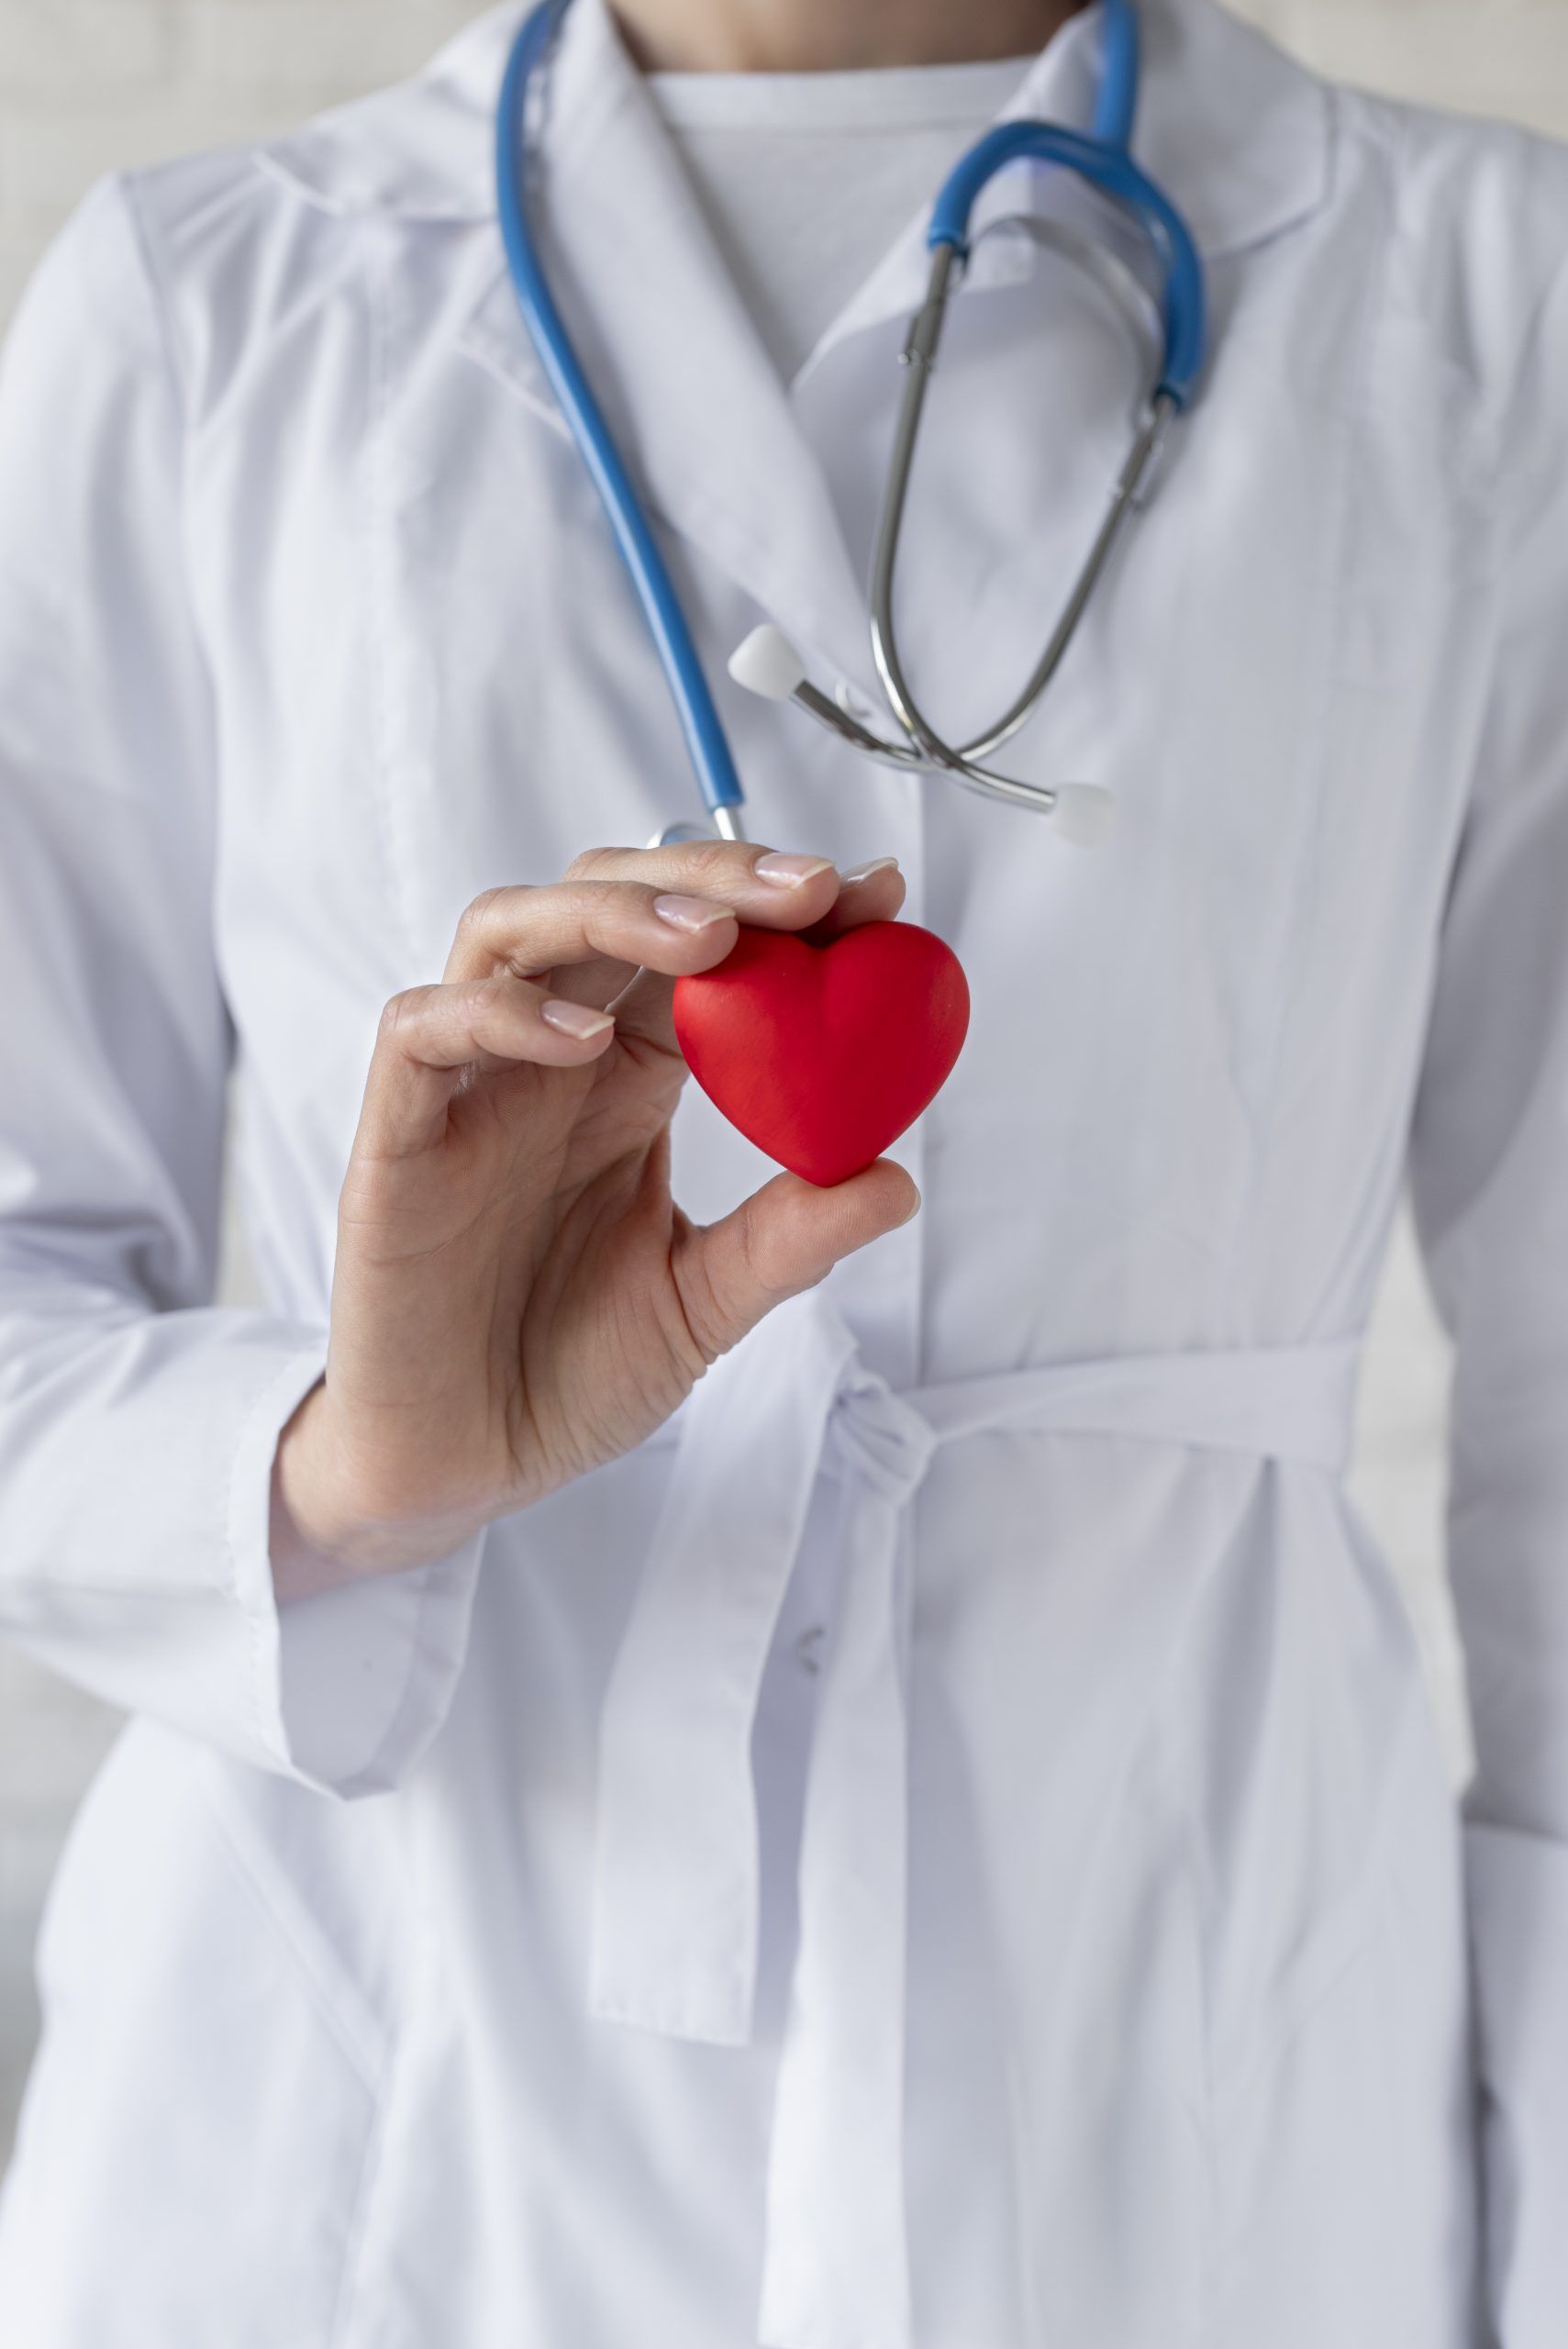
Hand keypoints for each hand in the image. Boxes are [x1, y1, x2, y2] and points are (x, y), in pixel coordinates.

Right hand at [272, 842, 916, 1597]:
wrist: (464, 1468)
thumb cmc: (570, 1375)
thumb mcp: (704, 1303)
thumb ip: (788, 1238)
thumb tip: (901, 1181)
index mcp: (627, 1079)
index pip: (701, 951)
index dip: (781, 910)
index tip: (876, 897)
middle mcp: (548, 1058)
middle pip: (609, 899)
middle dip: (711, 874)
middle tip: (810, 890)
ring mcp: (469, 1088)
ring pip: (511, 931)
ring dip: (612, 910)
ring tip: (710, 934)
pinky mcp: (395, 1137)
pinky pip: (423, 1032)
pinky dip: (500, 1013)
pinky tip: (583, 1040)